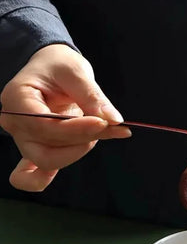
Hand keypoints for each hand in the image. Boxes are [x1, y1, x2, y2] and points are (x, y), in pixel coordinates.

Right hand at [0, 44, 130, 190]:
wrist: (51, 68)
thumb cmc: (59, 66)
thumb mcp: (76, 72)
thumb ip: (93, 97)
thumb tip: (114, 120)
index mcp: (17, 100)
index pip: (45, 127)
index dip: (77, 130)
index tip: (104, 122)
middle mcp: (15, 124)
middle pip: (45, 152)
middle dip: (80, 143)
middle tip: (104, 125)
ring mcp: (24, 139)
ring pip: (49, 161)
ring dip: (79, 150)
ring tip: (101, 130)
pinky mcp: (38, 148)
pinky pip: (34, 175)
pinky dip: (49, 177)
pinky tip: (69, 164)